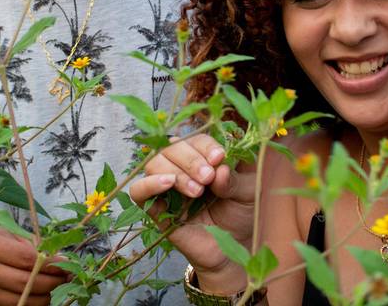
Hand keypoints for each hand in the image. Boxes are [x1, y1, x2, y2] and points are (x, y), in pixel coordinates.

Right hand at [0, 225, 68, 305]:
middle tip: (66, 277)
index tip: (66, 263)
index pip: (27, 259)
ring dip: (44, 296)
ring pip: (22, 301)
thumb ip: (33, 246)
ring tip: (53, 286)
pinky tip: (37, 295)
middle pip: (26, 283)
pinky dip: (30, 305)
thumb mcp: (9, 234)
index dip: (51, 263)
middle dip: (52, 282)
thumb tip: (60, 261)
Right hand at [130, 133, 254, 292]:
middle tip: (208, 177)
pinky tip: (167, 183)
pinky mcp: (155, 208)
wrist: (233, 248)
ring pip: (154, 163)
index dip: (205, 146)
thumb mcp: (249, 192)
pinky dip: (148, 183)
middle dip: (191, 160)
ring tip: (197, 190)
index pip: (196, 139)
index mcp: (204, 156)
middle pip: (172, 146)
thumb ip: (236, 178)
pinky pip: (138, 191)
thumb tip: (220, 169)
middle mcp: (182, 167)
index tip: (219, 158)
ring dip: (175, 172)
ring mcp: (166, 187)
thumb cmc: (242, 213)